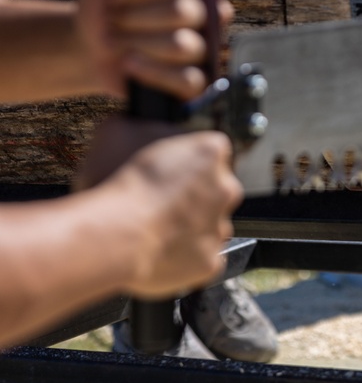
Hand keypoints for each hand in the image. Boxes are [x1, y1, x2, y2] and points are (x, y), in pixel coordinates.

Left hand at [75, 0, 233, 100]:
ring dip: (138, 43)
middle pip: (183, 11)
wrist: (91, 48)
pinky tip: (130, 64)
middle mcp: (207, 14)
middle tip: (114, 18)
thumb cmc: (108, 6)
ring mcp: (204, 49)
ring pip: (183, 45)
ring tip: (116, 41)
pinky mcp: (196, 81)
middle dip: (136, 16)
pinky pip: (189, 80)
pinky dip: (153, 72)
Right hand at [75, 118, 242, 297]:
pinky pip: (203, 257)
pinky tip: (160, 251)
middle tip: (159, 201)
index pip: (212, 149)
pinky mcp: (211, 261)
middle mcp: (227, 187)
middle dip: (193, 195)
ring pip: (210, 224)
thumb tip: (136, 121)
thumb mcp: (117, 130)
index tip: (170, 169)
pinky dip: (186, 256)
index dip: (189, 159)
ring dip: (189, 226)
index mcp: (211, 151)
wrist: (113, 236)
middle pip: (216, 188)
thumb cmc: (115, 183)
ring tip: (154, 227)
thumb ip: (140, 124)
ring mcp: (221, 226)